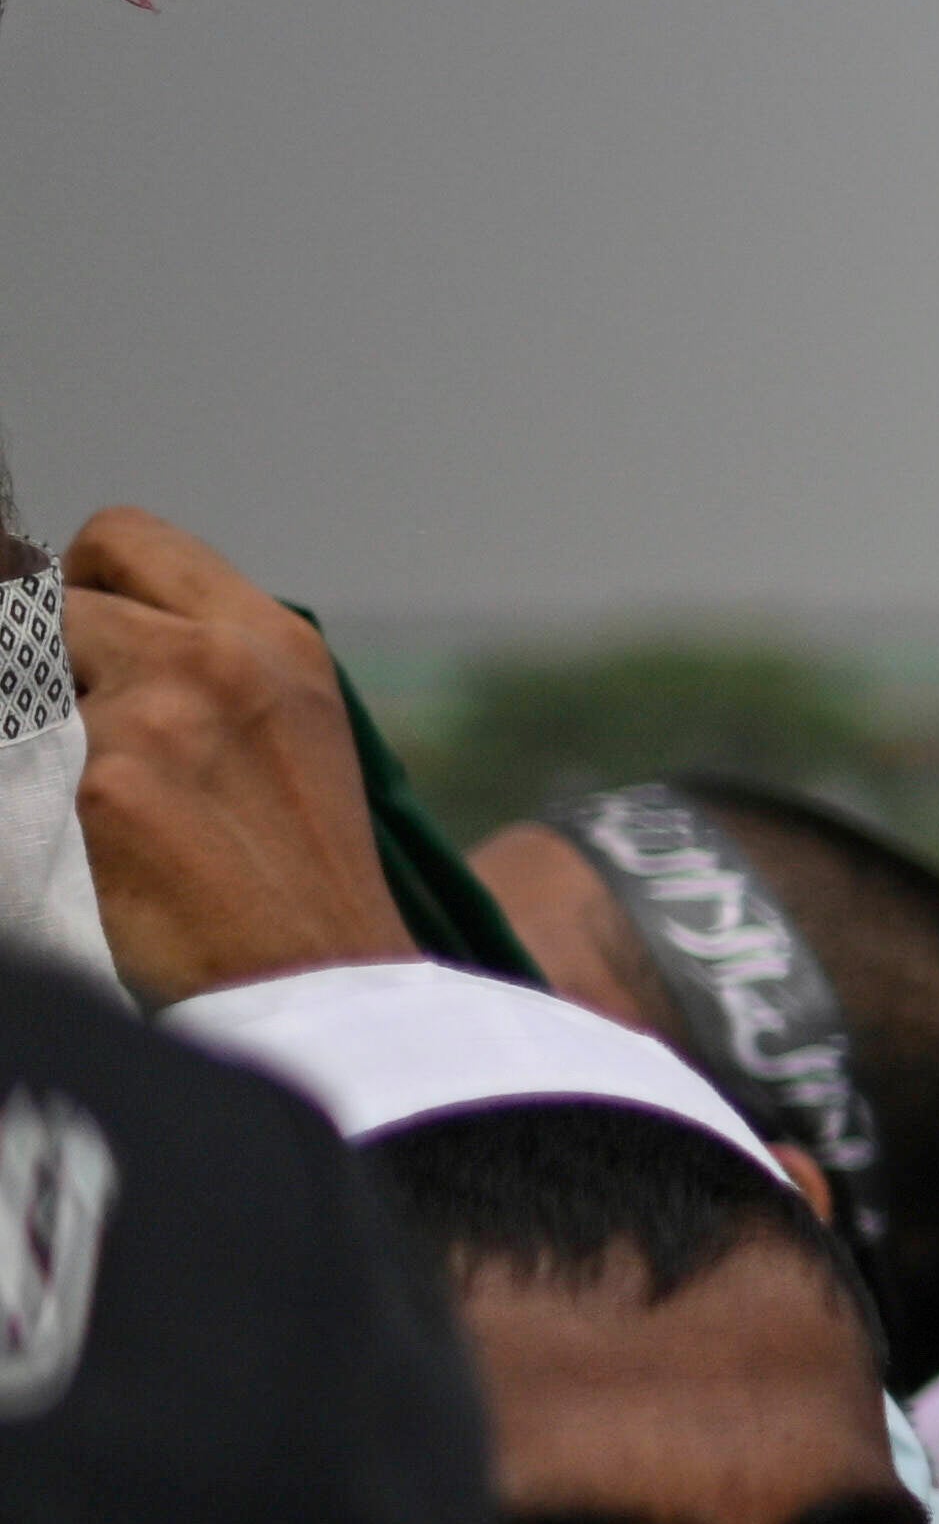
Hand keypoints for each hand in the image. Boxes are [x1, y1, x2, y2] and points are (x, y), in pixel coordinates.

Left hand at [54, 508, 407, 1005]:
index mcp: (273, 639)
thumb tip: (73, 623)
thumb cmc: (298, 871)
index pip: (124, 539)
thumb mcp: (288, 730)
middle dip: (45, 668)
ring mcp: (150, 722)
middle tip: (79, 739)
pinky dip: (30, 798)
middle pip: (48, 604)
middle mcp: (214, 662)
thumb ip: (202, 663)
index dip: (78, 582)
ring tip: (95, 803)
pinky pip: (13, 754)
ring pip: (17, 683)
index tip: (80, 643)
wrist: (321, 985)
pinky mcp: (96, 792)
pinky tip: (80, 844)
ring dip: (39, 738)